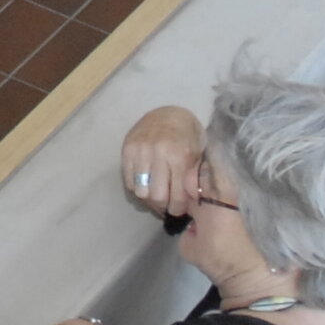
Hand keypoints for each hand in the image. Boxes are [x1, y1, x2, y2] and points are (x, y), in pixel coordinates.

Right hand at [120, 104, 209, 219]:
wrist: (169, 113)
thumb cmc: (187, 137)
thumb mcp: (197, 156)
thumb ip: (193, 178)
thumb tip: (189, 202)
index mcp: (180, 156)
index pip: (176, 195)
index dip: (177, 208)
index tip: (178, 210)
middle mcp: (158, 153)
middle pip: (155, 196)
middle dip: (162, 206)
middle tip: (166, 206)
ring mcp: (140, 151)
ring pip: (140, 191)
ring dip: (148, 198)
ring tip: (155, 197)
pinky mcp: (127, 149)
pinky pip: (128, 181)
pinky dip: (137, 187)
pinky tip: (146, 185)